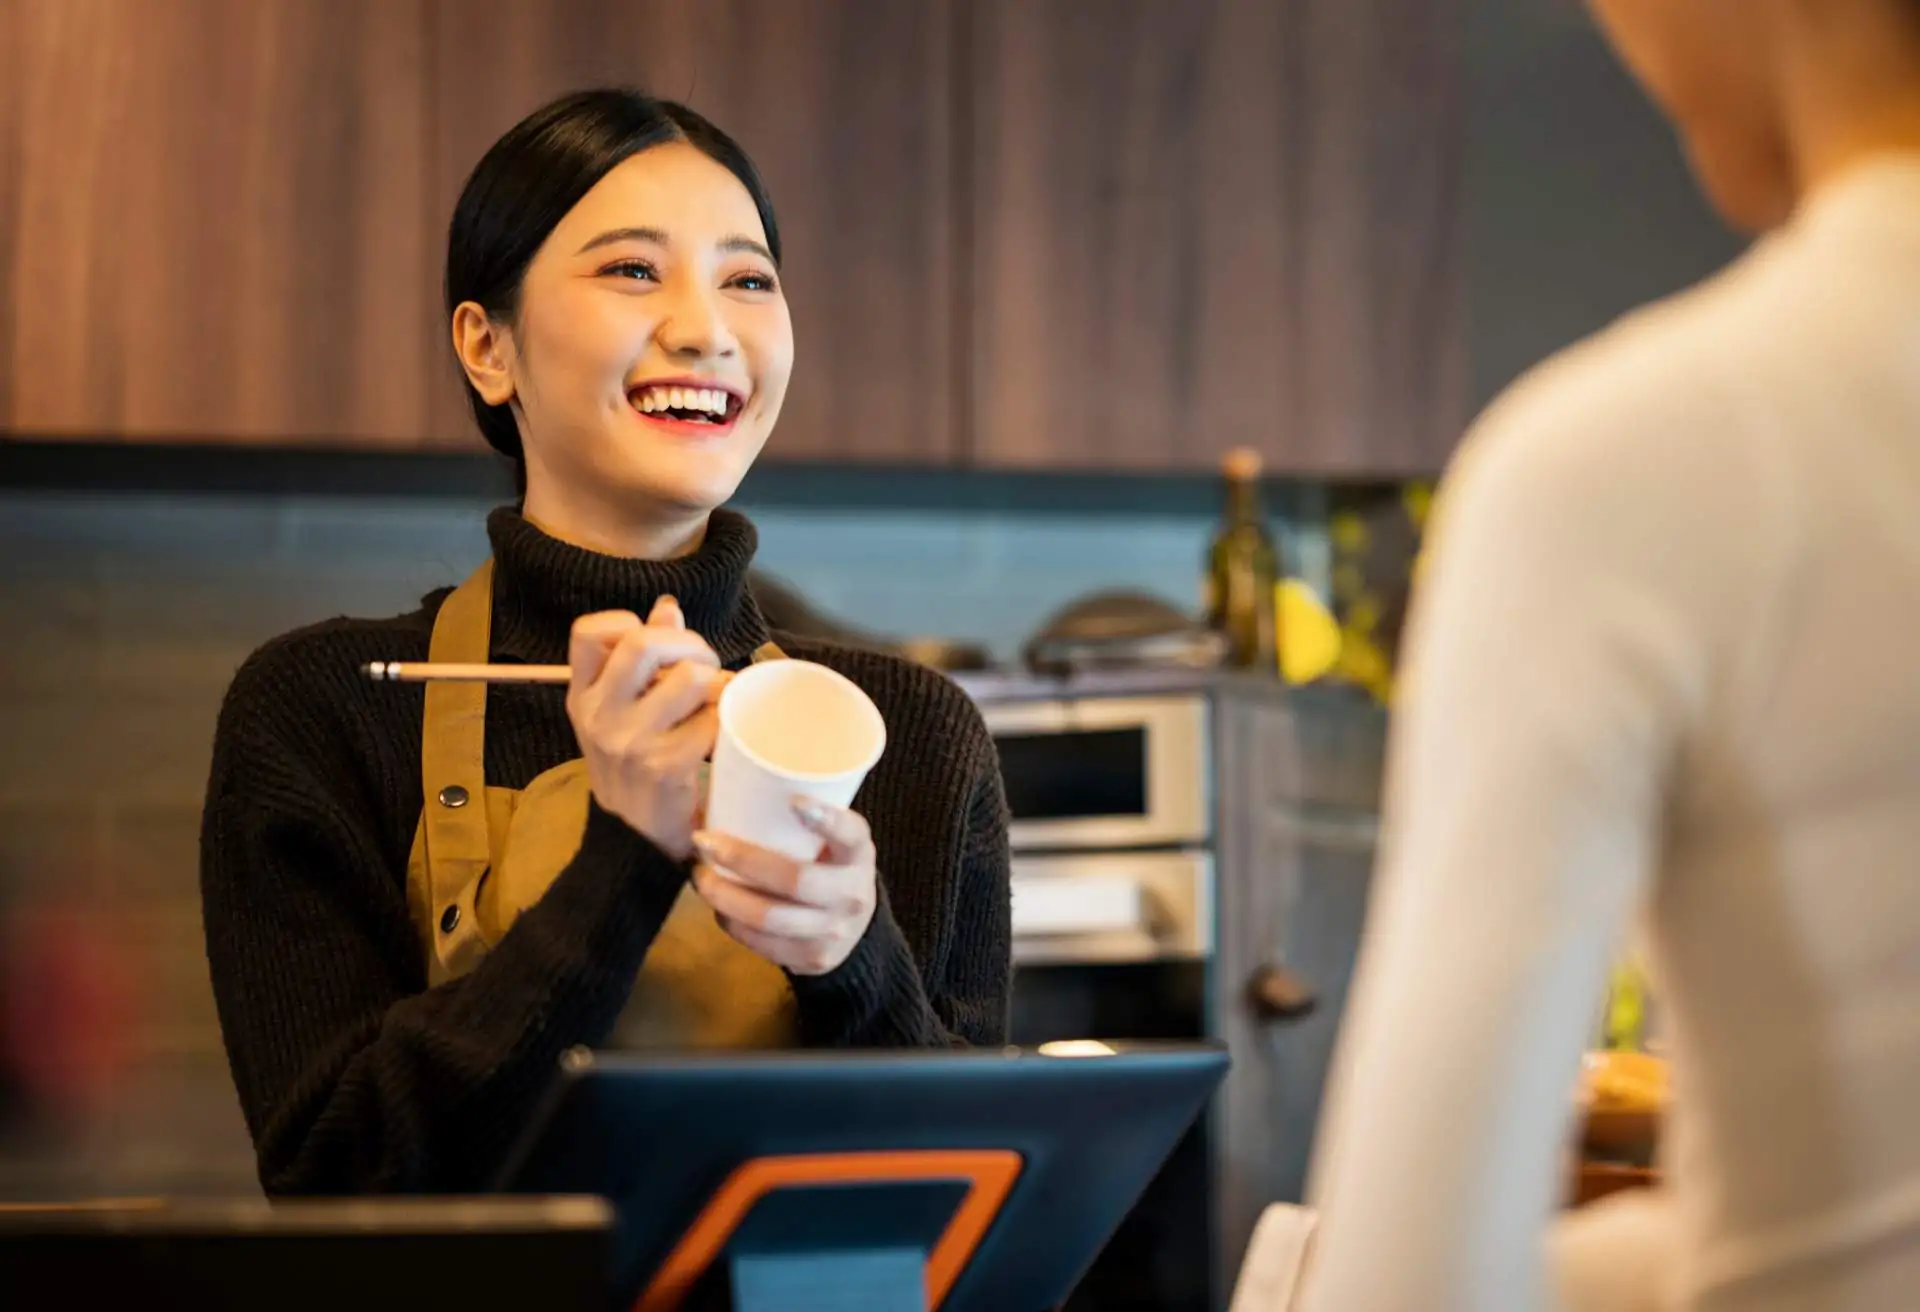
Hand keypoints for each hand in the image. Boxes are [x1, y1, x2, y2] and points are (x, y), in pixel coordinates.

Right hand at [565, 596, 727, 860]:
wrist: (633, 839)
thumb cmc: (633, 766)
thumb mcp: (622, 712)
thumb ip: (644, 661)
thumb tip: (667, 608)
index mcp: (582, 696)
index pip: (587, 632)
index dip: (628, 623)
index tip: (655, 640)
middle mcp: (599, 714)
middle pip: (644, 643)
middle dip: (690, 644)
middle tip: (705, 665)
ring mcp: (629, 741)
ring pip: (690, 677)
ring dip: (718, 683)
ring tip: (717, 701)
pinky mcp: (664, 766)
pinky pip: (712, 720)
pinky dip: (727, 720)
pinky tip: (721, 732)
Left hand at [690, 800, 878, 975]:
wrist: (855, 931)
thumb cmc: (830, 867)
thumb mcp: (836, 841)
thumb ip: (808, 819)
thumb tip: (739, 772)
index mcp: (859, 854)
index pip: (851, 835)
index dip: (826, 820)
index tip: (794, 802)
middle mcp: (852, 893)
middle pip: (795, 879)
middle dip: (742, 860)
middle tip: (705, 841)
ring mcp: (834, 930)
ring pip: (770, 917)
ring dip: (725, 895)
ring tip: (699, 875)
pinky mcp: (812, 958)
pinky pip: (761, 943)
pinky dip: (731, 922)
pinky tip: (717, 905)